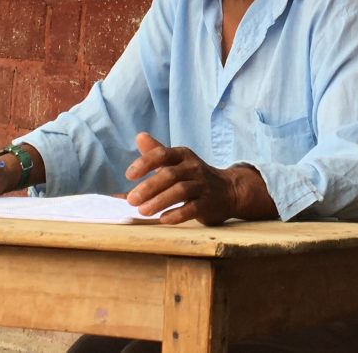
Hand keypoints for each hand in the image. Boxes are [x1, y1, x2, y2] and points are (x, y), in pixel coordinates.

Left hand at [125, 133, 276, 225]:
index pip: (162, 154)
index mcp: (183, 155)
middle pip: (169, 175)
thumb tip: (139, 136)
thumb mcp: (177, 161)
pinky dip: (177, 214)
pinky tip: (163, 219)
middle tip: (131, 200)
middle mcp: (193, 168)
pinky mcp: (208, 204)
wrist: (228, 191)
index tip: (129, 175)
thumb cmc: (193, 176)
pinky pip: (192, 208)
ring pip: (180, 191)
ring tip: (143, 211)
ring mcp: (202, 186)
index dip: (145, 163)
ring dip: (159, 201)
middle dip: (149, 187)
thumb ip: (156, 151)